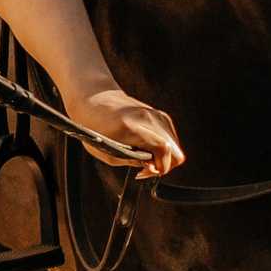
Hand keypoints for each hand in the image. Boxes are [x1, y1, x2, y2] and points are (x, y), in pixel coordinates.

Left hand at [68, 84, 185, 178]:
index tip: (143, 172)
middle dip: (164, 166)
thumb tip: (155, 168)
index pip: (162, 148)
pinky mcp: (161, 115)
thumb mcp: (106, 151)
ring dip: (164, 157)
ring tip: (144, 159)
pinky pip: (171, 139)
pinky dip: (163, 148)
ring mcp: (157, 115)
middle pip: (175, 152)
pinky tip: (146, 149)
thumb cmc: (95, 128)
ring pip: (175, 147)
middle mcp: (148, 118)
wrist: (94, 99)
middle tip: (144, 168)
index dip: (160, 167)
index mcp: (131, 127)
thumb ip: (132, 160)